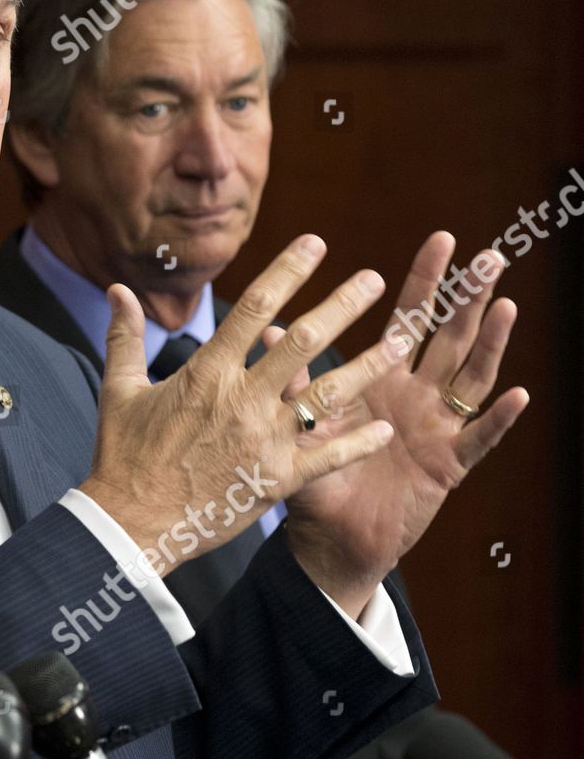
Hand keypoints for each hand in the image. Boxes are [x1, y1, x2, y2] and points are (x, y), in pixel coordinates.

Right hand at [80, 235, 402, 573]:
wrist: (132, 522)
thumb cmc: (123, 454)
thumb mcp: (120, 389)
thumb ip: (125, 336)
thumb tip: (118, 290)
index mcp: (205, 372)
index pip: (254, 308)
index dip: (288, 271)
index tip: (315, 244)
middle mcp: (241, 399)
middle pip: (302, 341)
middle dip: (343, 306)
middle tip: (374, 280)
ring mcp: (263, 440)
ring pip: (327, 394)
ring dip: (366, 365)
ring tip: (400, 342)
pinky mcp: (276, 480)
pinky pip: (327, 456)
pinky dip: (358, 442)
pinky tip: (384, 428)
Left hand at [282, 232, 527, 615]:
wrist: (329, 539)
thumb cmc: (314, 478)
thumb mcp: (302, 425)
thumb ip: (293, 381)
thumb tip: (264, 329)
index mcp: (382, 379)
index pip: (408, 319)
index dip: (425, 282)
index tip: (441, 240)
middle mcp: (417, 397)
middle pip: (450, 338)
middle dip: (470, 298)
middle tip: (491, 256)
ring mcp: (437, 429)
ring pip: (471, 378)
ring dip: (491, 345)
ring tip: (506, 308)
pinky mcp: (448, 467)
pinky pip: (478, 440)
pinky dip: (496, 419)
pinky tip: (516, 395)